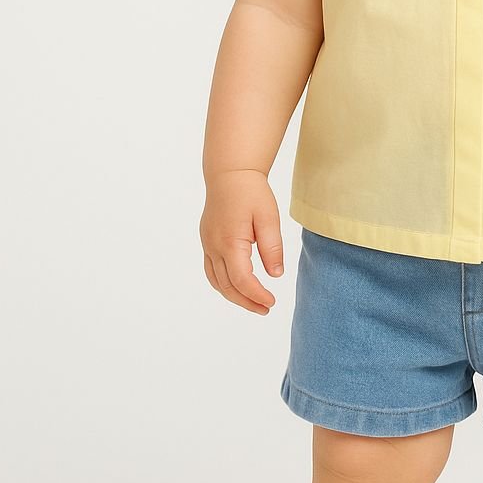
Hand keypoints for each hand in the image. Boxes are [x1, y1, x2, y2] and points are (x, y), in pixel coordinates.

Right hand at [200, 170, 284, 313]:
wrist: (229, 174)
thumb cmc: (251, 192)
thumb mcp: (268, 218)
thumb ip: (272, 247)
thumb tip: (275, 275)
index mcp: (230, 242)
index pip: (242, 279)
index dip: (256, 295)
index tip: (272, 302)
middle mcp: (214, 246)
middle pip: (227, 286)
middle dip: (246, 301)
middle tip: (266, 308)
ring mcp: (207, 244)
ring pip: (216, 281)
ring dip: (234, 296)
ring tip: (254, 303)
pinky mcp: (207, 241)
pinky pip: (211, 270)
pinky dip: (224, 284)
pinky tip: (237, 288)